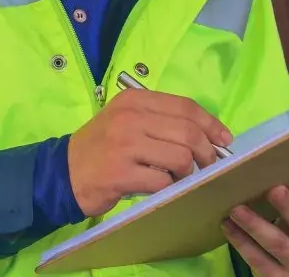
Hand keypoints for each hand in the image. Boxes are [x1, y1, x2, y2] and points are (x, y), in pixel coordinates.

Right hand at [68, 88, 232, 215]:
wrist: (63, 172)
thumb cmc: (101, 147)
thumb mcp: (126, 120)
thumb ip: (160, 121)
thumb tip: (206, 135)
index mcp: (135, 100)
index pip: (185, 106)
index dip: (211, 124)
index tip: (225, 139)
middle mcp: (131, 117)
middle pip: (188, 132)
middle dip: (206, 152)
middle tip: (207, 166)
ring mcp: (125, 145)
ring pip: (180, 157)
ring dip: (187, 172)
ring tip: (180, 178)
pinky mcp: (120, 173)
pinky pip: (162, 181)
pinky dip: (170, 188)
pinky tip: (164, 189)